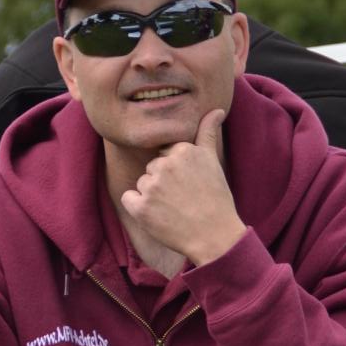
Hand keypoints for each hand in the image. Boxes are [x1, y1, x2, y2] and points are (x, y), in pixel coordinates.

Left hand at [120, 109, 246, 266]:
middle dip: (164, 183)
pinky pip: (129, 199)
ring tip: (174, 209)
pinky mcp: (141, 208)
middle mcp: (165, 164)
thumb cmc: (216, 199)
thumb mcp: (213, 161)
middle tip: (184, 199)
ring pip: (142, 184)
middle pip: (152, 169)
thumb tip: (216, 109)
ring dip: (152, 197)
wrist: (215, 236)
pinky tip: (158, 216)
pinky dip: (139, 209)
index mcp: (182, 150)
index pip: (165, 155)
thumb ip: (208, 132)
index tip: (190, 185)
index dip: (176, 172)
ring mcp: (152, 186)